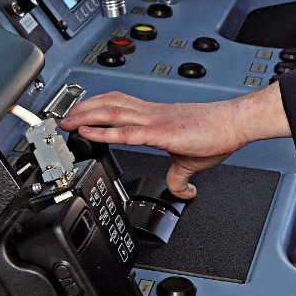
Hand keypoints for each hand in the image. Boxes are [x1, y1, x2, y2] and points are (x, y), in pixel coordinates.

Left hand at [60, 84, 288, 197]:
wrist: (233, 124)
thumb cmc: (217, 135)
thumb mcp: (191, 161)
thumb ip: (179, 177)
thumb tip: (181, 191)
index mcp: (156, 117)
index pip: (120, 107)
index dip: (97, 107)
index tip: (80, 113)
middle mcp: (151, 114)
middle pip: (108, 104)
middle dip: (82, 108)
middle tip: (61, 116)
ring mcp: (153, 121)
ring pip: (111, 112)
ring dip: (84, 116)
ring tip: (66, 122)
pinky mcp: (160, 132)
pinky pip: (125, 131)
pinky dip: (102, 131)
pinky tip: (87, 133)